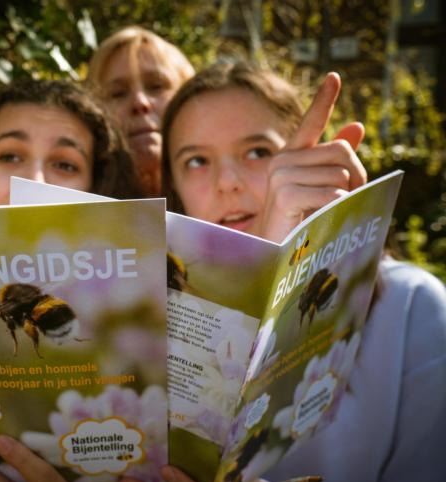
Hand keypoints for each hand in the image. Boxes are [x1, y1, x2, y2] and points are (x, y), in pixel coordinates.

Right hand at [258, 72, 367, 242]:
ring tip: (325, 213)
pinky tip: (319, 219)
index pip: (310, 124)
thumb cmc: (297, 223)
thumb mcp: (321, 188)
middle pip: (342, 152)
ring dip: (345, 197)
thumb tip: (356, 126)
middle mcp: (281, 162)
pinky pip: (332, 193)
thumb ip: (337, 159)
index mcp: (291, 158)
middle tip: (343, 199)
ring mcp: (280, 176)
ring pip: (341, 175)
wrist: (274, 253)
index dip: (323, 101)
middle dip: (355, 177)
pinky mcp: (284, 194)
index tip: (334, 77)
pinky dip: (336, 209)